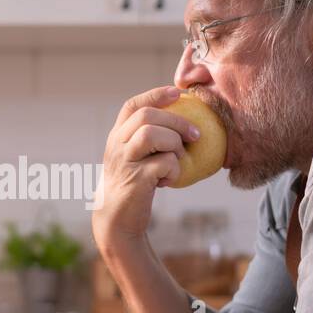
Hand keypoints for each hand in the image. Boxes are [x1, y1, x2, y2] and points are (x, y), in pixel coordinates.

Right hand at [92, 86, 198, 250]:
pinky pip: (164, 163)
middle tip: (196, 134)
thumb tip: (181, 121)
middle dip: (176, 121)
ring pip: (151, 134)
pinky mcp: (136, 180)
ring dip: (174, 143)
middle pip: (146, 116)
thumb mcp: (133, 158)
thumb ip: (147, 139)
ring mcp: (124, 161)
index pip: (132, 106)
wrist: (117, 219)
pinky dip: (175, 170)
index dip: (156, 95)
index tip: (178, 93)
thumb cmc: (132, 185)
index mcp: (117, 136)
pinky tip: (169, 180)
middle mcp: (116, 145)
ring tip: (178, 158)